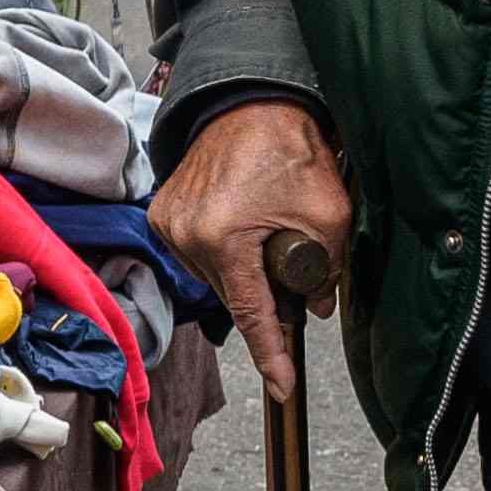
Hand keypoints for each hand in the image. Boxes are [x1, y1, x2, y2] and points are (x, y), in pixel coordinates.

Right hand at [154, 98, 351, 402]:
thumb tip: (315, 307)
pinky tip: (241, 224)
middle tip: (292, 262)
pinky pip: (196, 253)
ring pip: (214, 277)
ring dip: (241, 270)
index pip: (250, 313)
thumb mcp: (329, 215)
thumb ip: (327, 271)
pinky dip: (221, 251)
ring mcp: (167, 223)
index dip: (271, 354)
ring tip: (264, 229)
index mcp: (223, 236)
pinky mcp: (161, 212)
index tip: (283, 387)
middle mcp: (185, 234)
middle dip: (265, 292)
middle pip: (232, 295)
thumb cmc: (291, 150)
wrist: (252, 103)